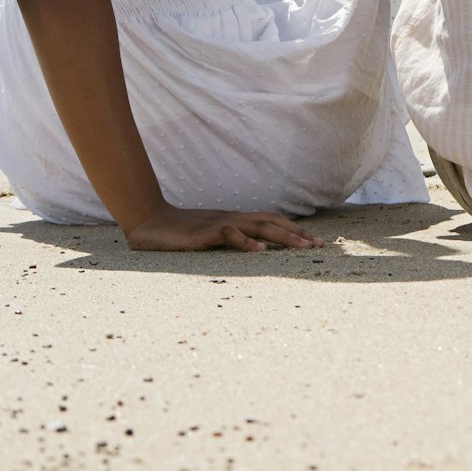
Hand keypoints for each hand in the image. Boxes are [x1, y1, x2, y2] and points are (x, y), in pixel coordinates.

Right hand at [122, 204, 323, 251]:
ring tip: (303, 247)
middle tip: (320, 246)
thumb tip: (255, 250)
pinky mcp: (205, 233)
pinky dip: (246, 241)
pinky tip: (260, 251)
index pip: (273, 221)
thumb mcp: (212, 237)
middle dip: (299, 234)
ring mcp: (221, 223)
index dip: (295, 229)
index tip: (315, 242)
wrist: (150, 222)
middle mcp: (234, 219)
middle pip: (274, 222)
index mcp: (237, 220)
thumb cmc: (181, 232)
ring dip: (284, 237)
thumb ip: (232, 240)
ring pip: (260, 226)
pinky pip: (230, 235)